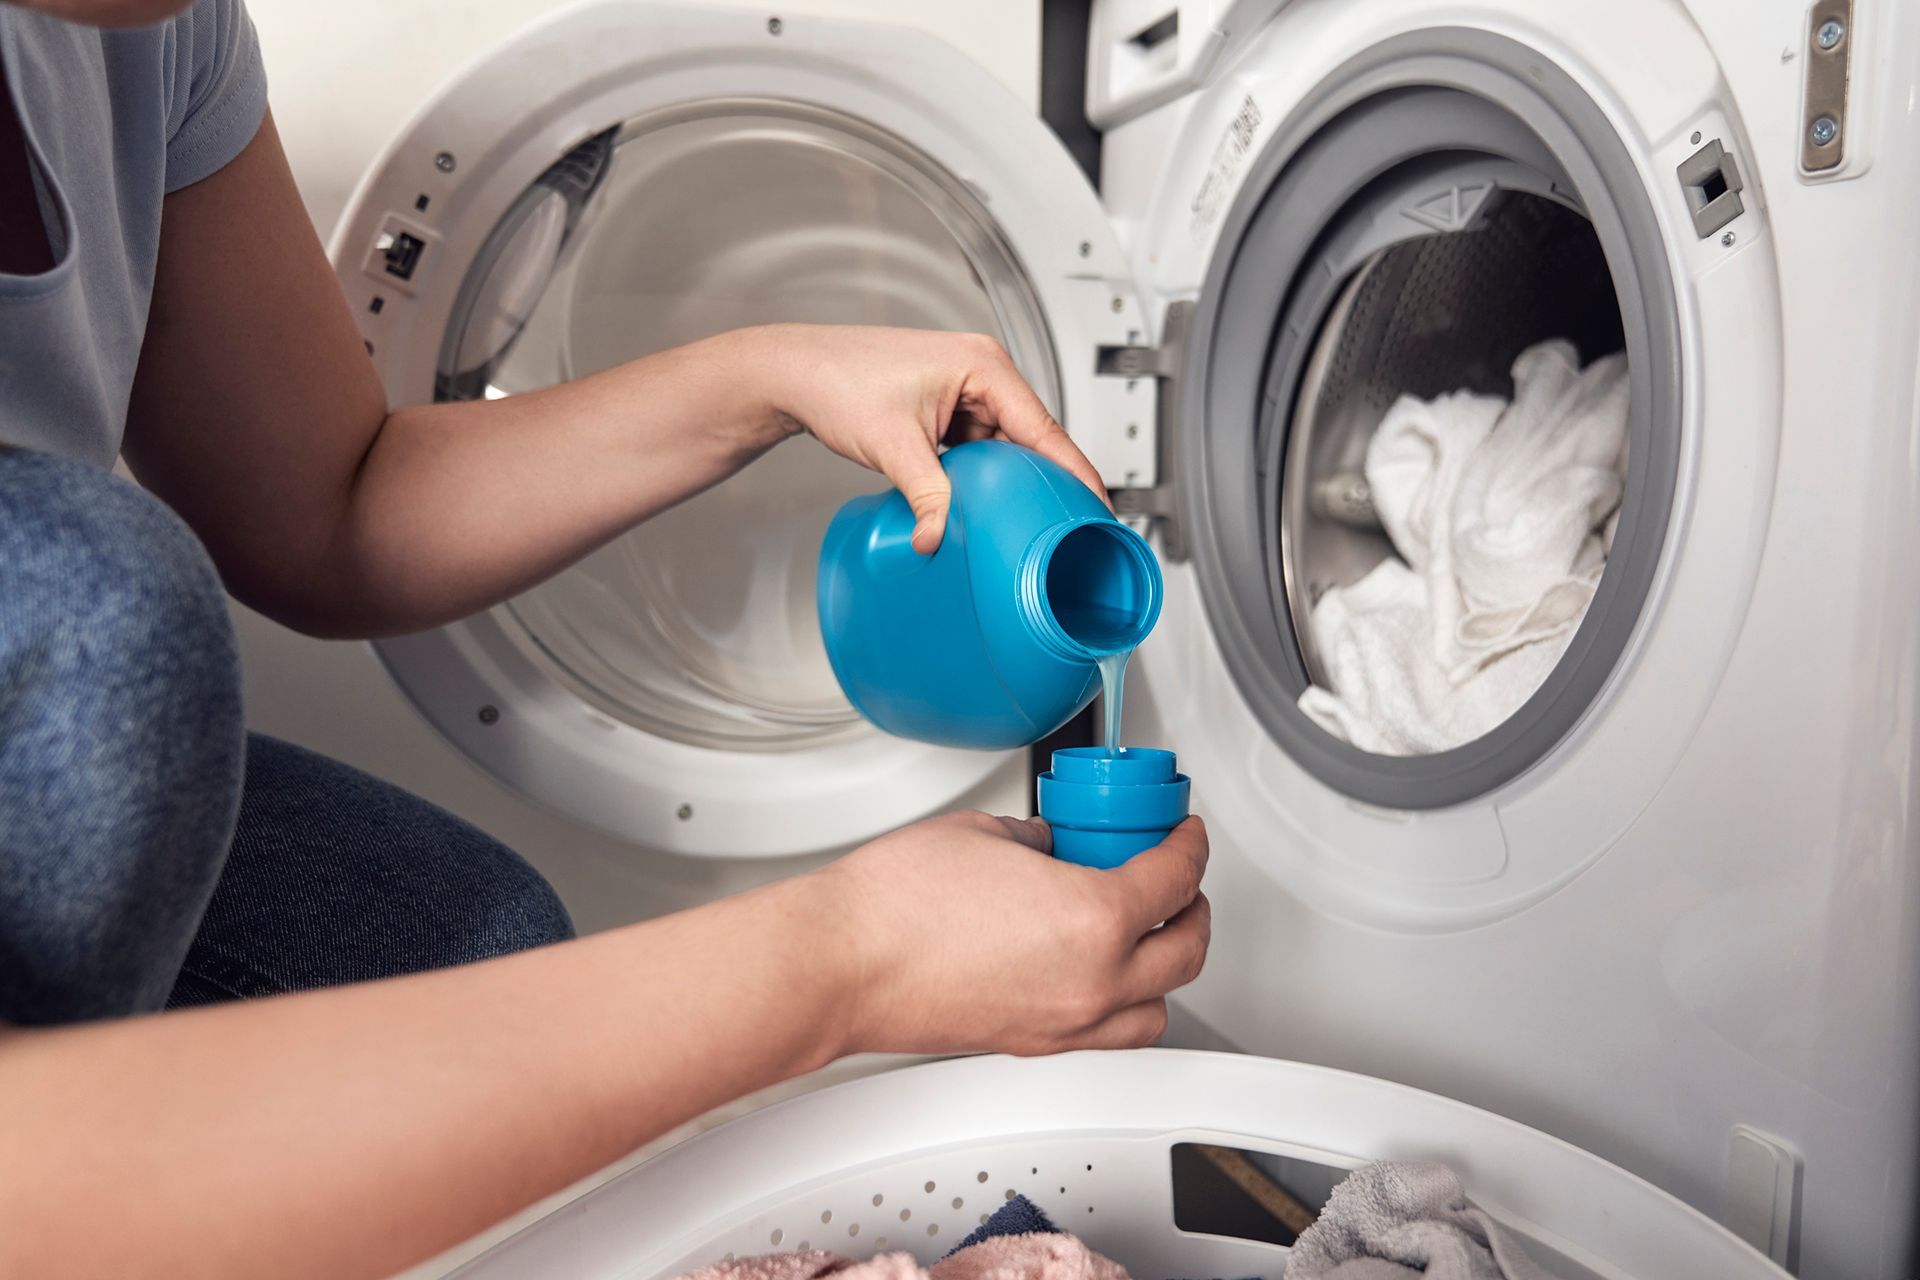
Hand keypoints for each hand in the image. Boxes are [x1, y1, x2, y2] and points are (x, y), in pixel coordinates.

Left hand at [747, 324, 1111, 552]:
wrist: (795, 372)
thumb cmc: (838, 380)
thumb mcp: (893, 447)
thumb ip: (927, 496)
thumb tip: (940, 537)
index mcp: (984, 366)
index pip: (1046, 428)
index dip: (1077, 472)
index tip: (1099, 507)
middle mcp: (982, 373)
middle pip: (1032, 440)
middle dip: (1046, 482)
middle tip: (1065, 527)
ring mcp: (964, 391)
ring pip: (1005, 448)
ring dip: (1009, 482)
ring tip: (1026, 521)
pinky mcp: (946, 409)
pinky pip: (979, 449)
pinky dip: (982, 475)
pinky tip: (983, 503)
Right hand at [813, 812, 1209, 1055]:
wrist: (843, 965)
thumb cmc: (896, 903)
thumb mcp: (985, 833)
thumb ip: (1037, 839)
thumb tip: (1049, 847)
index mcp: (1094, 918)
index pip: (1175, 880)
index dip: (1190, 847)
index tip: (1185, 835)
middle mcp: (1092, 982)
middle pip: (1186, 953)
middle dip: (1194, 909)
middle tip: (1181, 881)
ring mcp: (1064, 1023)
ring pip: (1157, 1009)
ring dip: (1167, 971)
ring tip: (1151, 937)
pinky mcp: (1031, 1045)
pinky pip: (1109, 1034)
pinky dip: (1124, 1005)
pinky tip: (1100, 976)